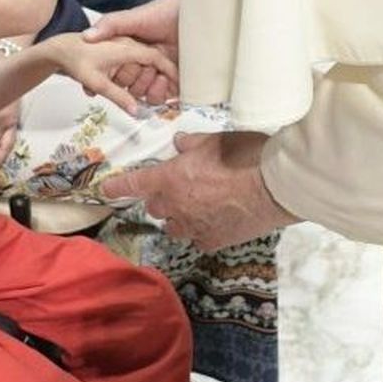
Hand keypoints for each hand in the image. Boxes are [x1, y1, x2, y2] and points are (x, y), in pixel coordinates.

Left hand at [43, 33, 175, 115]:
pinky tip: (121, 87)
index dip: (170, 72)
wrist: (58, 49)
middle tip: (157, 98)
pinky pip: (130, 61)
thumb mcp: (97, 83)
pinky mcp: (115, 49)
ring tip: (135, 94)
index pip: (157, 58)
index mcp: (128, 48)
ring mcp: (121, 44)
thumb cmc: (76, 62)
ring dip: (141, 79)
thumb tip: (136, 112)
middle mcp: (128, 44)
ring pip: (140, 62)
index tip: (177, 86)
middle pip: (151, 61)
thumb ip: (118, 97)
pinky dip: (132, 74)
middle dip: (156, 80)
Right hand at [83, 0, 179, 102]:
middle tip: (142, 68)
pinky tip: (165, 80)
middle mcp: (144, 63)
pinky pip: (165, 97)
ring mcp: (161, 72)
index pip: (115, 72)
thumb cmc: (167, 11)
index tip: (113, 73)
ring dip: (148, 88)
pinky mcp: (178, 80)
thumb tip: (86, 36)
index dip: (112, 77)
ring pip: (145, 94)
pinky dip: (162, 94)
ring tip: (156, 74)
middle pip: (130, 86)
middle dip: (133, 82)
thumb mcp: (135, 17)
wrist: (198, 14)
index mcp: (131, 51)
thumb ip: (111, 25)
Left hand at [100, 132, 298, 249]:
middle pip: (154, 207)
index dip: (118, 187)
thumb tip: (180, 143)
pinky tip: (215, 219)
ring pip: (173, 226)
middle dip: (160, 197)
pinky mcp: (213, 241)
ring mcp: (194, 227)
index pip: (134, 184)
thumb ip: (192, 144)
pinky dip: (200, 229)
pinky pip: (197, 237)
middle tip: (178, 185)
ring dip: (177, 216)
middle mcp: (176, 206)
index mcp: (170, 178)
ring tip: (196, 205)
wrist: (275, 186)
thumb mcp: (215, 140)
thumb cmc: (244, 156)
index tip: (107, 190)